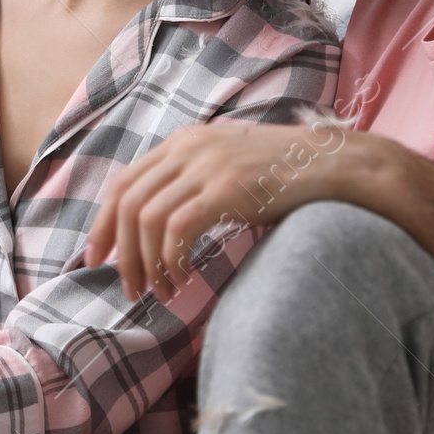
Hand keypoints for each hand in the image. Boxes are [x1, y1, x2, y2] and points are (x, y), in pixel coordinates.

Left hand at [85, 118, 352, 298]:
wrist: (336, 165)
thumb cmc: (285, 176)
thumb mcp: (229, 167)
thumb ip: (193, 182)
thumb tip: (158, 226)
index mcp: (184, 141)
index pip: (124, 181)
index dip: (103, 224)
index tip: (97, 259)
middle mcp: (189, 147)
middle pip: (128, 202)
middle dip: (120, 252)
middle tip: (129, 289)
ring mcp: (208, 165)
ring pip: (148, 219)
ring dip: (147, 264)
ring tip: (162, 292)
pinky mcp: (228, 188)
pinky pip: (178, 229)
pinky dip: (172, 260)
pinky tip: (184, 279)